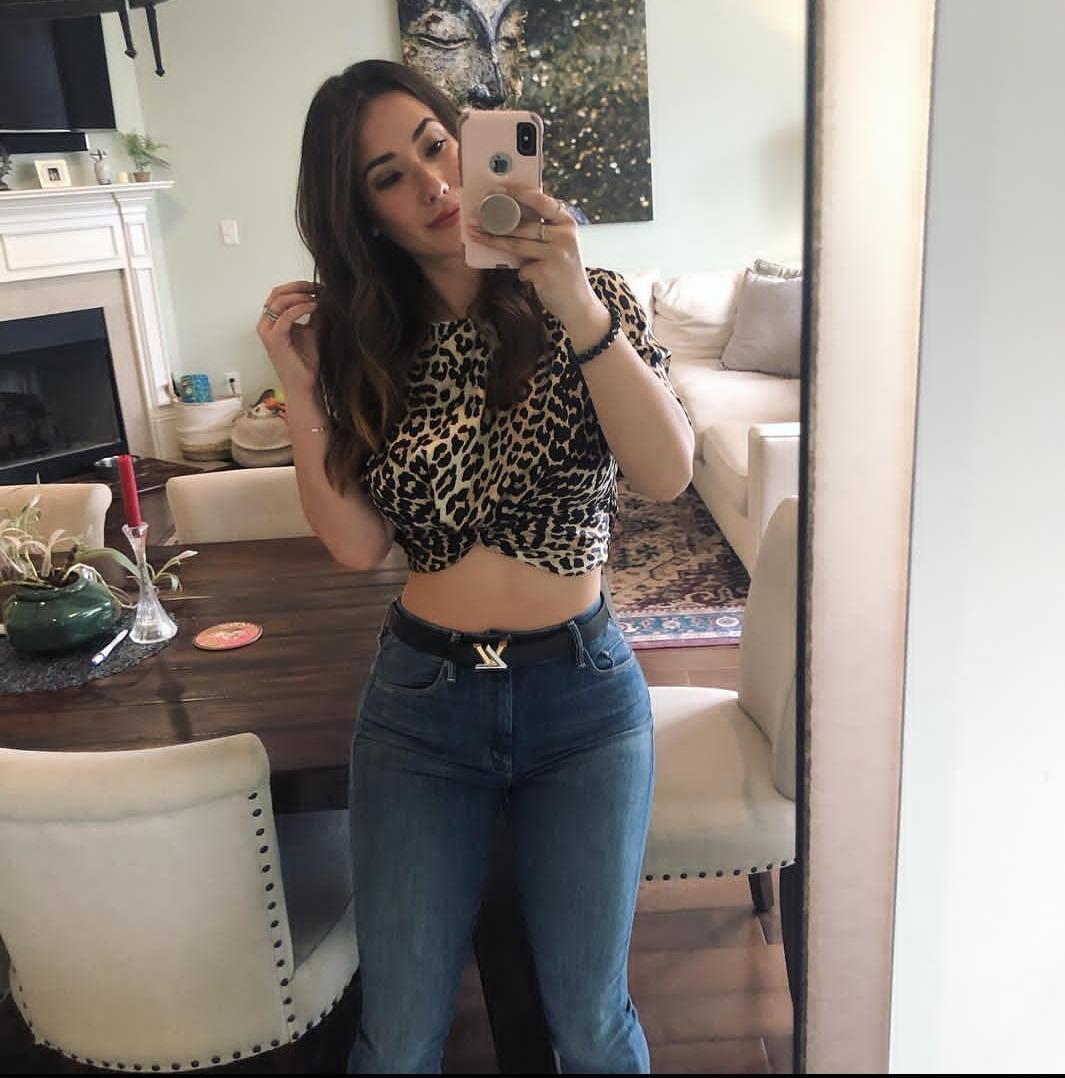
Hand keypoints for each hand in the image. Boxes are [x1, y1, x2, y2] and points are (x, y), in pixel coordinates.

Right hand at [256, 280, 319, 395]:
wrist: (304, 384)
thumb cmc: (306, 361)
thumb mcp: (312, 330)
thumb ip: (314, 313)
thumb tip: (323, 294)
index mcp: (272, 321)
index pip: (280, 294)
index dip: (298, 286)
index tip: (318, 286)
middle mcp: (265, 324)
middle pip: (277, 293)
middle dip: (299, 286)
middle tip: (318, 287)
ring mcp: (267, 331)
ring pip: (280, 301)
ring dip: (300, 295)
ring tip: (318, 297)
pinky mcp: (274, 339)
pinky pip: (286, 316)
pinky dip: (301, 308)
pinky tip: (314, 306)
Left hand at [469, 187, 605, 333]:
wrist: (578, 303)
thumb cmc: (563, 272)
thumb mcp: (559, 245)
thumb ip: (543, 230)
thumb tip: (508, 214)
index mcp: (567, 223)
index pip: (540, 200)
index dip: (517, 193)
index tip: (497, 189)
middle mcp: (564, 235)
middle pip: (523, 224)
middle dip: (496, 221)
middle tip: (475, 219)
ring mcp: (557, 254)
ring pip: (517, 244)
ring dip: (493, 241)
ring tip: (475, 235)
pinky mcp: (547, 272)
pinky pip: (522, 268)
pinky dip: (521, 273)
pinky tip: (528, 276)